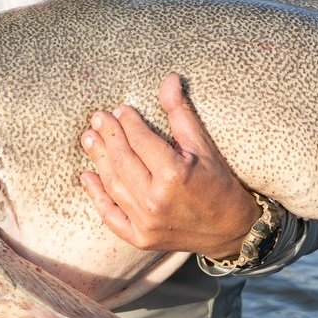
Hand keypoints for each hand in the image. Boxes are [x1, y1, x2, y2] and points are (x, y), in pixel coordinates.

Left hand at [79, 73, 259, 259]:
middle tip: (98, 118)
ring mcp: (146, 223)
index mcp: (174, 175)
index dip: (129, 122)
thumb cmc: (219, 183)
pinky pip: (111, 216)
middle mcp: (156, 201)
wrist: (230, 230)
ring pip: (113, 185)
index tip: (121, 109)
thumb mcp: (203, 145)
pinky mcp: (140, 239)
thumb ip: (181, 113)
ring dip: (98, 160)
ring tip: (89, 138)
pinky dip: (97, 196)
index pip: (141, 141)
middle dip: (108, 136)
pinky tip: (87, 177)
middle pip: (122, 161)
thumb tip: (169, 79)